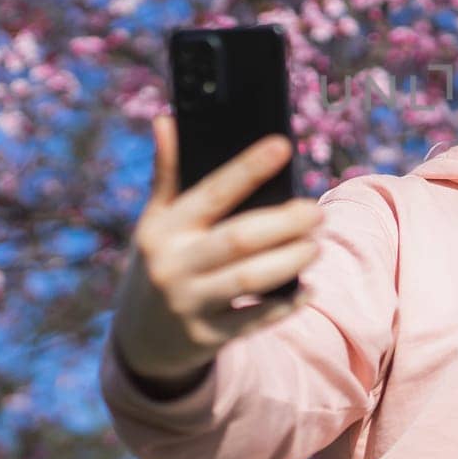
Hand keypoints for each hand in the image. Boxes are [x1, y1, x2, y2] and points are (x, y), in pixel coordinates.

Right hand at [111, 115, 323, 385]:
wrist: (140, 338)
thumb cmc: (161, 261)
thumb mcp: (156, 221)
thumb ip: (168, 174)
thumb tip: (166, 120)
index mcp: (163, 229)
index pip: (211, 192)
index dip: (248, 168)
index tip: (283, 145)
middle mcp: (174, 265)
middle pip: (239, 239)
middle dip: (285, 223)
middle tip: (317, 212)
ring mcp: (190, 303)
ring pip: (250, 280)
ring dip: (291, 260)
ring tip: (316, 245)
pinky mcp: (207, 337)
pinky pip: (254, 320)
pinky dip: (286, 304)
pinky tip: (310, 288)